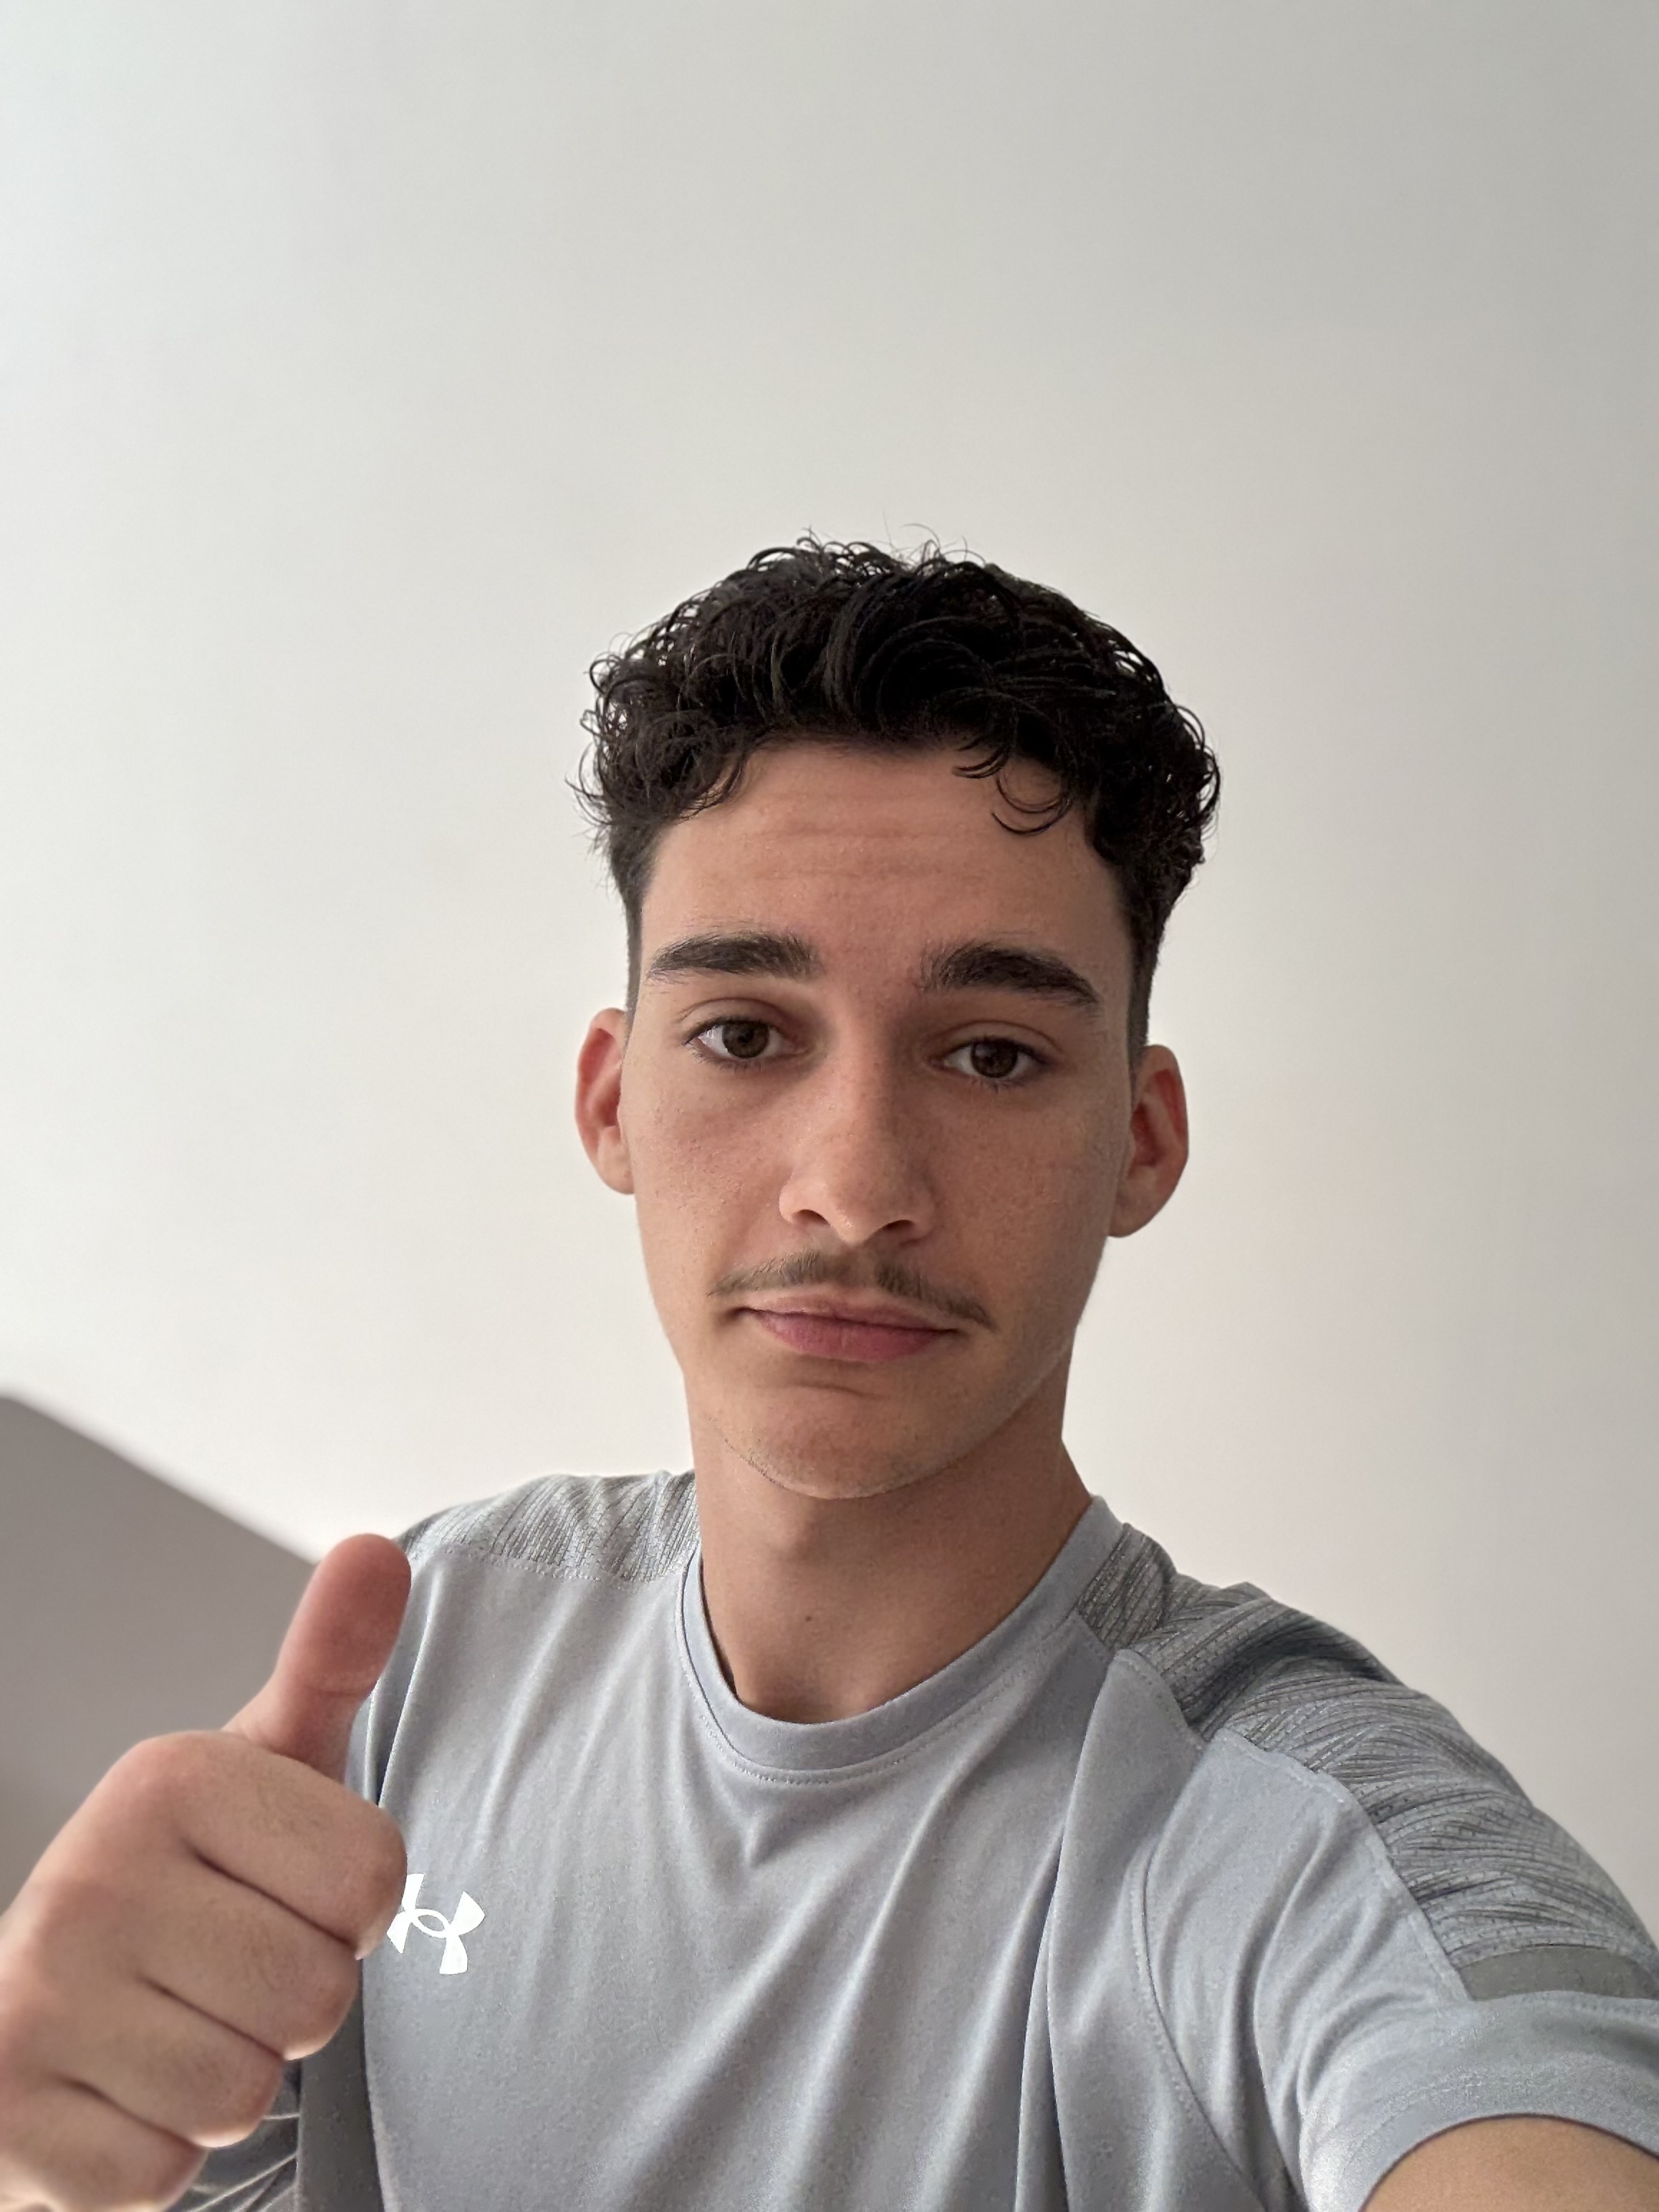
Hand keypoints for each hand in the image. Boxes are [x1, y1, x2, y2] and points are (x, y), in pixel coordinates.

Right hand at [0, 1535, 409, 2211]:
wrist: (29, 2011)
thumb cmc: (183, 1886)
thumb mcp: (264, 1768)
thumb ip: (330, 1662)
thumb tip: (375, 1547)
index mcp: (168, 1777)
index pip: (376, 1879)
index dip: (348, 1911)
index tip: (277, 1893)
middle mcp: (90, 1872)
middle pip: (319, 1993)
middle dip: (289, 2002)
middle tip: (217, 1971)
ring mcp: (38, 1997)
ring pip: (248, 2090)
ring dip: (226, 2079)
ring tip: (167, 2027)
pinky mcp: (9, 2119)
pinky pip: (170, 2174)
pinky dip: (159, 2152)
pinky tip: (116, 2094)